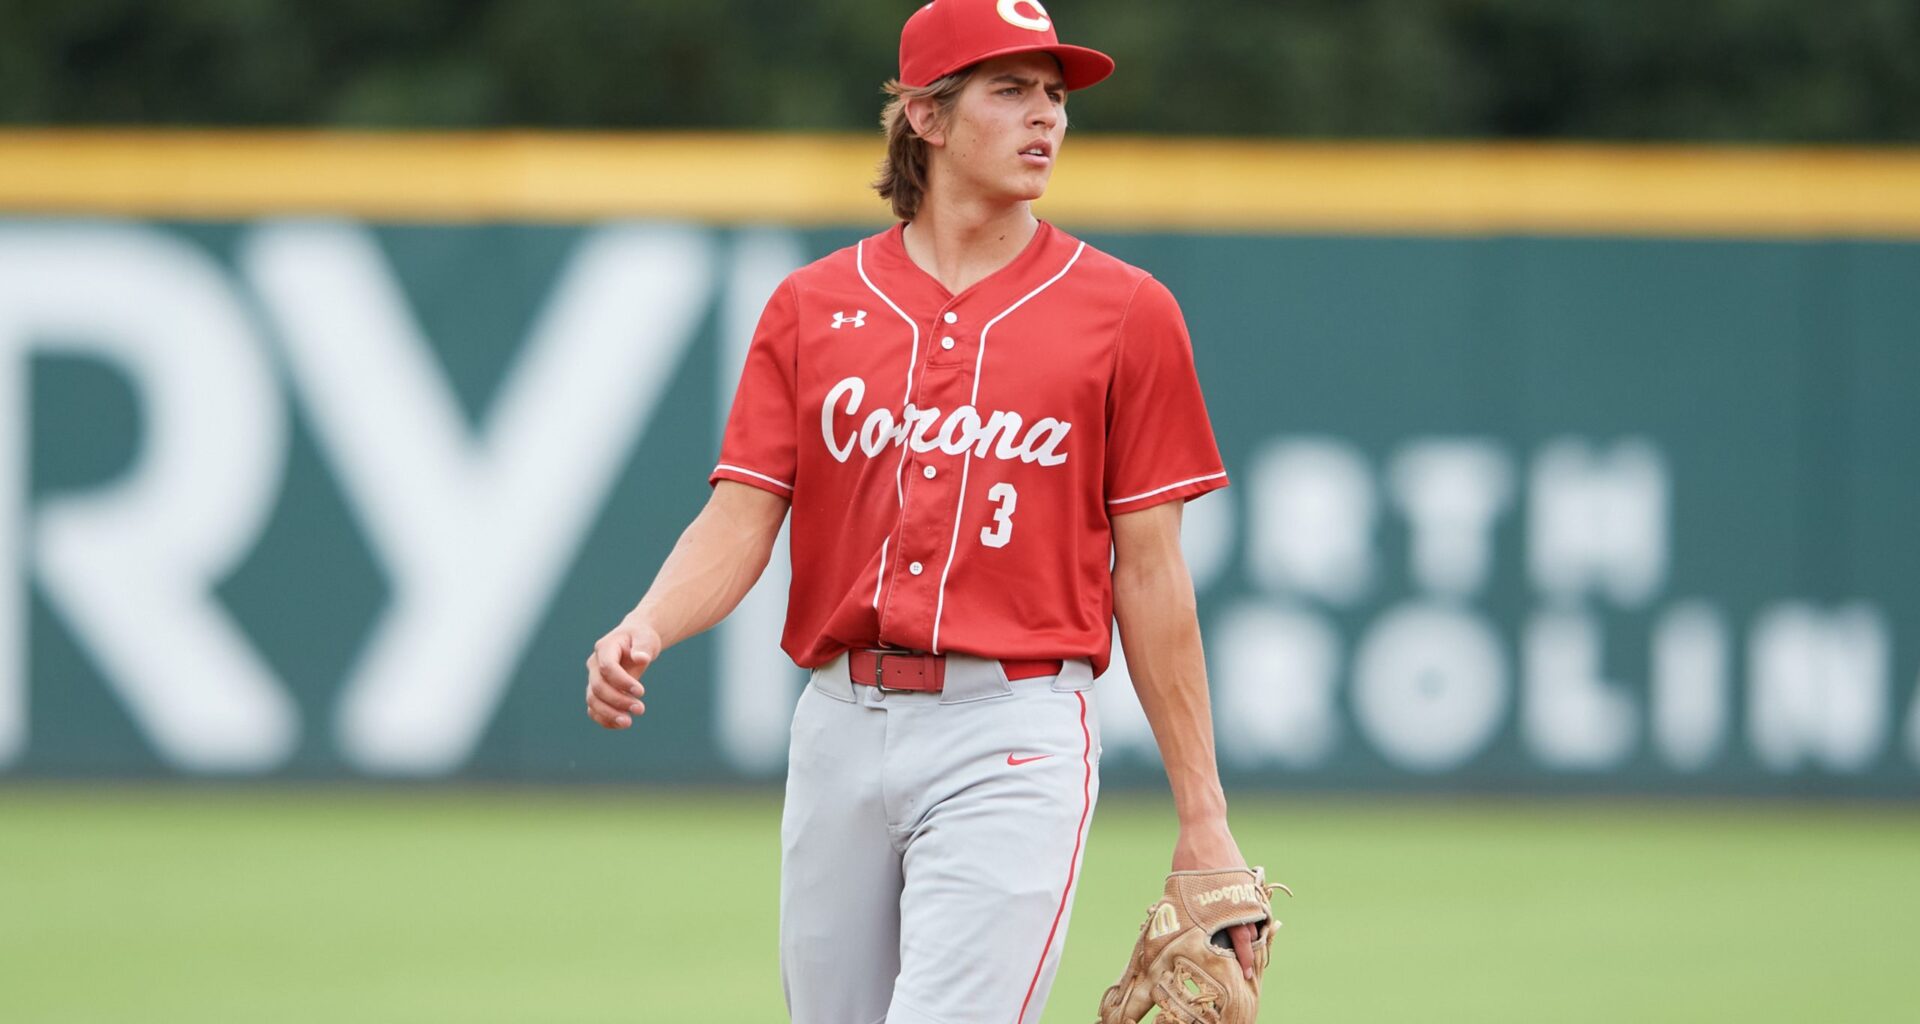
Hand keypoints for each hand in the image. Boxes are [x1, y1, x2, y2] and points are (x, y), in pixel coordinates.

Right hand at [584, 617, 663, 729]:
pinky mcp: (597, 692)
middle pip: (598, 687)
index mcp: (605, 647)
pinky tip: (621, 725)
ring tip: (628, 722)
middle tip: (640, 709)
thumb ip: (643, 647)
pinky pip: (594, 709)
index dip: (622, 681)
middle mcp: (594, 664)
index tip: (641, 692)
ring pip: (592, 700)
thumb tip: (641, 658)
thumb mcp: (646, 638)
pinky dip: (604, 719)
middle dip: (618, 700)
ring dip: (609, 714)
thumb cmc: (641, 638)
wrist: (635, 642)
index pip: (607, 667)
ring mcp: (593, 678)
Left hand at [1171, 818, 1259, 980]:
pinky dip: (1247, 914)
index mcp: (1225, 903)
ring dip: (1248, 933)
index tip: (1247, 974)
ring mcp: (1246, 888)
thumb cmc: (1189, 857)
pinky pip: (1251, 903)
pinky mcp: (1246, 879)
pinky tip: (1239, 922)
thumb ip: (1186, 909)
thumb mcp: (1181, 887)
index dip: (1244, 958)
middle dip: (1248, 951)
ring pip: (1253, 919)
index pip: (1240, 939)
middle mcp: (1241, 897)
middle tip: (1245, 970)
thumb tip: (1180, 931)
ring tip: (1242, 949)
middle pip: (1250, 932)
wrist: (1205, 827)